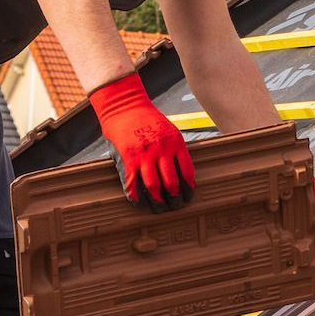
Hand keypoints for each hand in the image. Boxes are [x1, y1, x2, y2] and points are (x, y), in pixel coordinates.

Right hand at [89, 72, 194, 212]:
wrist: (125, 106)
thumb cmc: (148, 120)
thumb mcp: (169, 131)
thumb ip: (174, 151)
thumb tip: (183, 174)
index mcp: (176, 143)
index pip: (187, 172)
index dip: (189, 188)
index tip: (189, 197)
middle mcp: (162, 150)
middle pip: (172, 182)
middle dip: (175, 199)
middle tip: (175, 207)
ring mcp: (144, 155)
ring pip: (154, 186)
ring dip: (158, 201)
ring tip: (160, 209)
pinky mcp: (128, 158)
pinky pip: (133, 183)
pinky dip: (137, 197)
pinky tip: (140, 205)